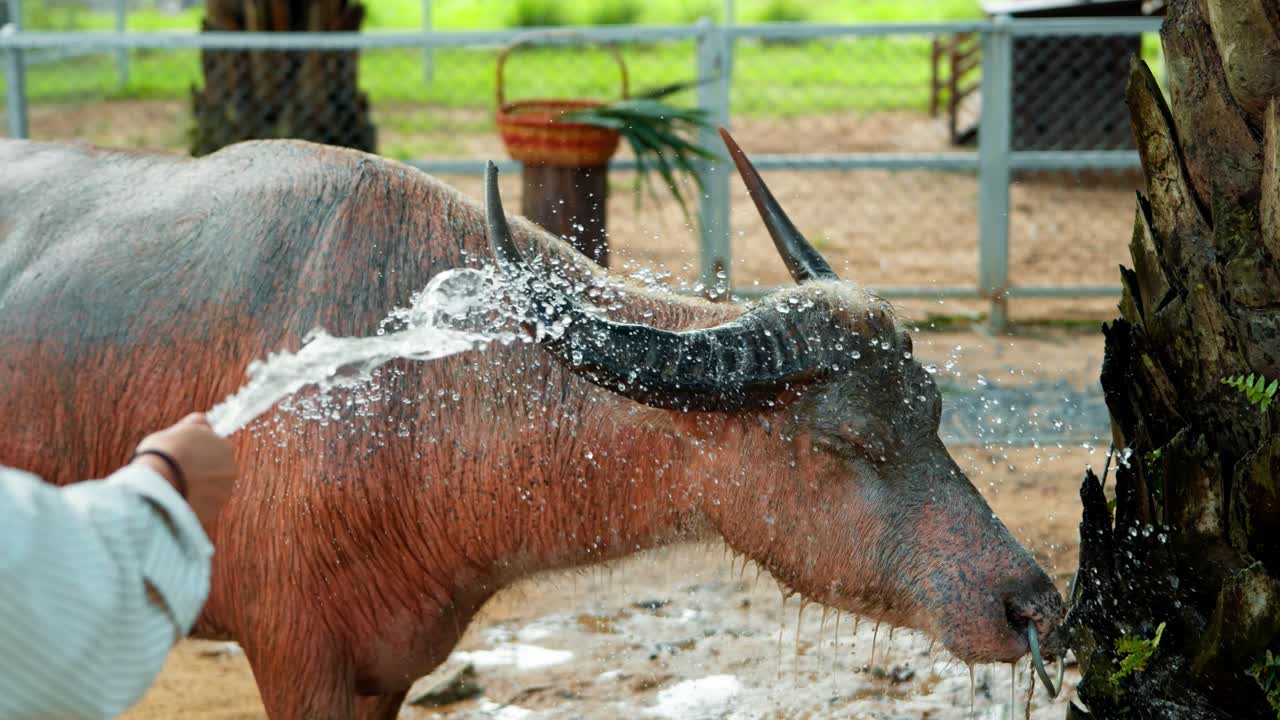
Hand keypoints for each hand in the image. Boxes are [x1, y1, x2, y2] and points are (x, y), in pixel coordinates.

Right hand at [133, 413, 237, 535]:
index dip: (199, 452)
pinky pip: (205, 506)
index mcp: (225, 446)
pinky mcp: (215, 510)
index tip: (184, 457)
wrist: (157, 483)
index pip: (217, 448)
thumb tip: (205, 421)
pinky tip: (179, 499)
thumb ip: (196, 425)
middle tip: (179, 472)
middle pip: (217, 469)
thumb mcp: (178, 430)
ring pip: (213, 489)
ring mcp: (224, 491)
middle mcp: (231, 469)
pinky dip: (195, 504)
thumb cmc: (164, 453)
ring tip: (177, 486)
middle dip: (202, 471)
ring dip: (200, 488)